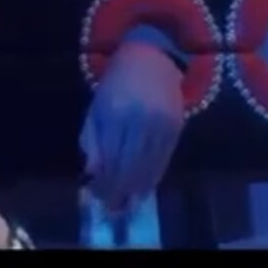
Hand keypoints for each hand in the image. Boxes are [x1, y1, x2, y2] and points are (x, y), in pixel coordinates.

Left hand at [80, 41, 184, 214]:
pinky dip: (154, 177)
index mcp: (113, 112)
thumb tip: (91, 172)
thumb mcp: (95, 107)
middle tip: (112, 209)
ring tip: (127, 205)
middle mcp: (139, 119)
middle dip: (119, 190)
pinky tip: (145, 189)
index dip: (103, 181)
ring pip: (148, 165)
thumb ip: (90, 138)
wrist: (150, 57)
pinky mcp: (176, 126)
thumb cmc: (116, 84)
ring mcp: (160, 123)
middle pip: (129, 165)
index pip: (108, 156)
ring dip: (136, 189)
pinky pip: (165, 158)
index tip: (96, 198)